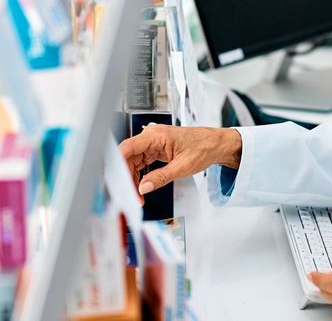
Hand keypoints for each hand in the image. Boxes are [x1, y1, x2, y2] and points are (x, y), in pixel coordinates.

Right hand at [118, 124, 241, 201]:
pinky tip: (142, 186)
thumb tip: (144, 187)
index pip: (127, 147)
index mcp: (156, 136)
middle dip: (127, 177)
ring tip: (138, 195)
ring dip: (133, 178)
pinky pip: (142, 162)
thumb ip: (161, 177)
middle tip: (130, 195)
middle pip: (128, 157)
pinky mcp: (156, 149)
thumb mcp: (183, 167)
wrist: (216, 145)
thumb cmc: (204, 148)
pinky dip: (141, 175)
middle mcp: (151, 137)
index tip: (115, 179)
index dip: (117, 163)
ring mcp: (153, 143)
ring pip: (133, 161)